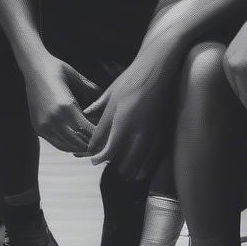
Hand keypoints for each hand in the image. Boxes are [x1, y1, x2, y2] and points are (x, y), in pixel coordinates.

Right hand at [24, 56, 100, 152]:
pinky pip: (57, 144)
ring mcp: (44, 125)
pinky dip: (68, 146)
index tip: (108, 136)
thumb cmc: (57, 69)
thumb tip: (108, 99)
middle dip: (92, 145)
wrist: (33, 67)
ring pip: (68, 147)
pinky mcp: (38, 128)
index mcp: (66, 106)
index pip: (88, 131)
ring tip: (91, 144)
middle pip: (79, 142)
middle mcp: (54, 119)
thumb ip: (92, 90)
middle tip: (102, 144)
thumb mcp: (76, 77)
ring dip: (81, 147)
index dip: (99, 137)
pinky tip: (77, 142)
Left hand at [86, 50, 171, 180]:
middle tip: (103, 165)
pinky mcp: (160, 131)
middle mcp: (136, 131)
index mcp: (122, 121)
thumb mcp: (111, 93)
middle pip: (121, 159)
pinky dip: (145, 166)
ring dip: (128, 169)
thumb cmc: (132, 78)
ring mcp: (151, 132)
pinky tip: (141, 172)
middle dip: (111, 165)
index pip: (106, 147)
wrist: (158, 70)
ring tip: (122, 176)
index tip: (90, 158)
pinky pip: (152, 156)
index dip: (97, 155)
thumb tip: (86, 116)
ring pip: (137, 160)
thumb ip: (99, 109)